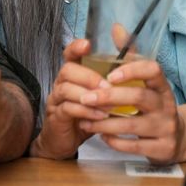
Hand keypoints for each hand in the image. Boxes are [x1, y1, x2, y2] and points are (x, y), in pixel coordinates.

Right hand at [29, 39, 110, 158]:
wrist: (66, 141)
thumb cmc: (88, 113)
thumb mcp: (102, 94)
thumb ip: (114, 73)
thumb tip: (129, 50)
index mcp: (73, 73)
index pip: (69, 53)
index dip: (76, 47)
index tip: (88, 44)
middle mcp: (61, 82)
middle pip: (67, 69)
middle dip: (89, 76)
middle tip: (109, 87)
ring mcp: (56, 99)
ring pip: (65, 88)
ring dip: (89, 95)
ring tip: (109, 105)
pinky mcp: (56, 116)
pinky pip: (67, 109)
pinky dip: (85, 111)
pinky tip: (100, 117)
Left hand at [78, 59, 183, 163]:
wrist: (176, 138)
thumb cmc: (152, 104)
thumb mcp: (145, 81)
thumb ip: (130, 55)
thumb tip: (116, 27)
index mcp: (161, 85)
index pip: (153, 70)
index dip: (132, 70)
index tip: (109, 75)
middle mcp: (166, 105)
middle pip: (139, 97)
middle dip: (109, 97)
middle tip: (85, 98)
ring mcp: (166, 128)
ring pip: (133, 125)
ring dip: (105, 123)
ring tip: (84, 120)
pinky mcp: (162, 148)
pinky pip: (135, 146)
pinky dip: (115, 141)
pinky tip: (101, 135)